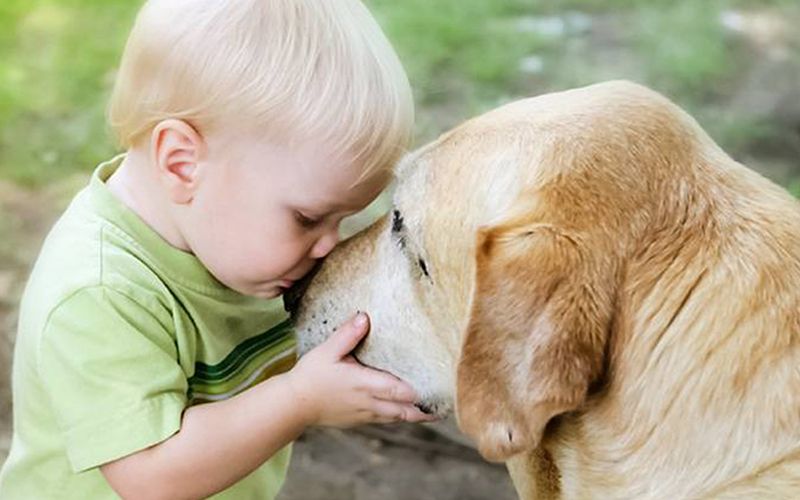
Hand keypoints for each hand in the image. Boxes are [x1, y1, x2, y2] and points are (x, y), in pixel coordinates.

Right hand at [286, 312, 435, 427]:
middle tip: (447, 404)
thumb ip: (347, 335)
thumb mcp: (327, 351)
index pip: (399, 390)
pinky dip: (400, 416)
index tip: (439, 387)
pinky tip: (408, 410)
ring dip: (416, 414)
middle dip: (426, 408)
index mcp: (364, 384)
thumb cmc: (310, 376)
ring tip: (435, 410)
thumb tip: (365, 317)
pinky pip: (387, 419)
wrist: (294, 405)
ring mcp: (365, 415)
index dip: (420, 391)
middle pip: (405, 410)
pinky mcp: (360, 420)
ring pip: (398, 417)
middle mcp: (368, 403)